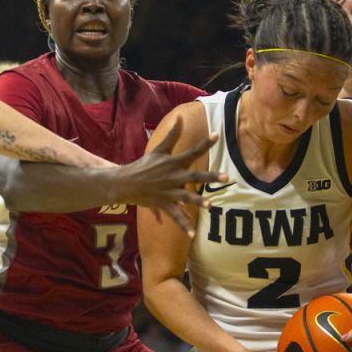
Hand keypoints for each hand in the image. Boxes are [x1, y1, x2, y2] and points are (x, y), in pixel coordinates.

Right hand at [114, 121, 226, 235]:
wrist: (125, 182)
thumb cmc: (144, 165)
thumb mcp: (158, 149)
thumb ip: (172, 135)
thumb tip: (180, 117)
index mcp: (173, 162)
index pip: (192, 151)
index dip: (205, 144)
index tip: (217, 136)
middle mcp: (173, 176)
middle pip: (195, 175)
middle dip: (210, 176)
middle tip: (227, 177)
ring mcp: (168, 191)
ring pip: (186, 196)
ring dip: (198, 201)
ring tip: (210, 206)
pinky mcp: (163, 203)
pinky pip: (175, 216)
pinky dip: (183, 226)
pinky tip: (193, 235)